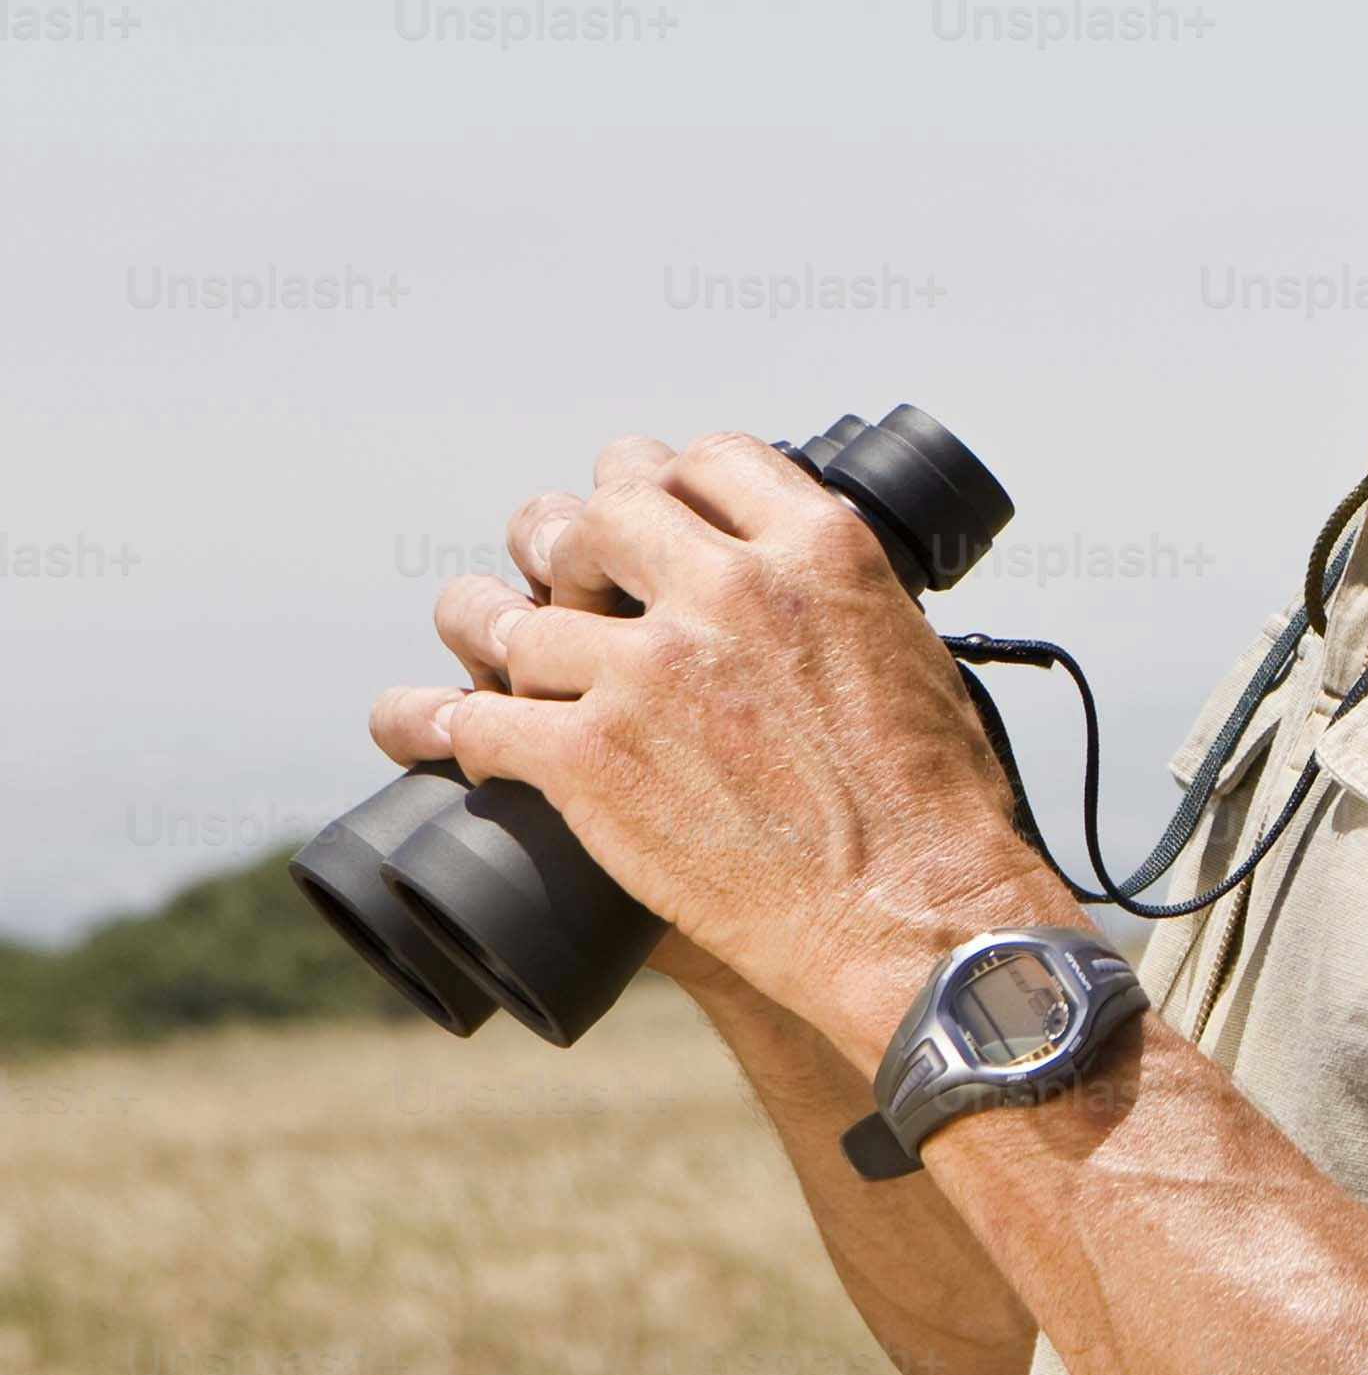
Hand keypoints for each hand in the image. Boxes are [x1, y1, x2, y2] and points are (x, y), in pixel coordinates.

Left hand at [363, 434, 1070, 1056]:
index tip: (650, 500)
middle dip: (570, 534)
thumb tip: (812, 606)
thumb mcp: (918, 656)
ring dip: (483, 623)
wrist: (917, 911)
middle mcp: (727, 590)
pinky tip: (422, 728)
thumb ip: (846, 608)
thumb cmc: (939, 806)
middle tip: (553, 556)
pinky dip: (437, 726)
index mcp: (818, 553)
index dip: (666, 480)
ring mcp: (649, 672)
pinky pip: (475, 723)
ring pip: (517, 617)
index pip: (710, 463)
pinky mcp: (589, 760)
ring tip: (473, 631)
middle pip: (602, 517)